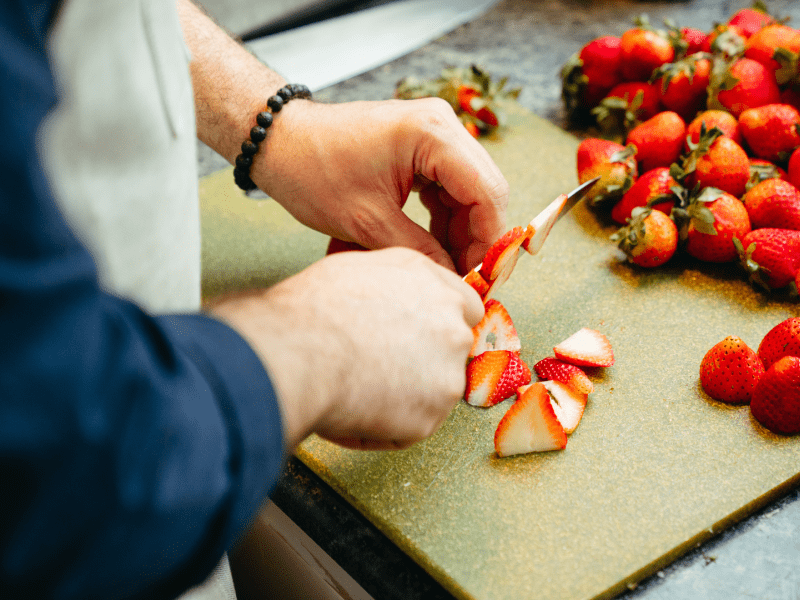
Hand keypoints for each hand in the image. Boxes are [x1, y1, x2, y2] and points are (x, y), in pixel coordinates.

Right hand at [208, 247, 484, 449]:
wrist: (300, 351)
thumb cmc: (313, 308)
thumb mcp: (359, 268)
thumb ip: (394, 283)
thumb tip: (390, 297)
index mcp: (435, 284)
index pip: (465, 307)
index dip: (438, 323)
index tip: (416, 335)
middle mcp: (452, 325)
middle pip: (451, 351)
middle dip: (423, 361)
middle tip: (377, 366)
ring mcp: (447, 374)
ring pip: (430, 392)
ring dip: (401, 397)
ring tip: (352, 389)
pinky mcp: (430, 416)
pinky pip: (407, 429)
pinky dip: (380, 429)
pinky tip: (347, 411)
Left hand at [251, 98, 508, 273]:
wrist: (279, 143)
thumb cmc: (313, 172)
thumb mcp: (367, 222)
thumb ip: (419, 252)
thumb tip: (455, 280)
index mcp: (433, 134)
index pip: (486, 191)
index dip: (489, 240)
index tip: (482, 278)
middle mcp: (442, 125)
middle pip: (484, 189)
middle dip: (478, 237)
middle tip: (467, 279)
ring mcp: (433, 134)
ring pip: (469, 191)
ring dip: (461, 231)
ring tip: (446, 268)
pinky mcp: (422, 147)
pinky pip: (449, 186)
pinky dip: (445, 218)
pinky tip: (434, 247)